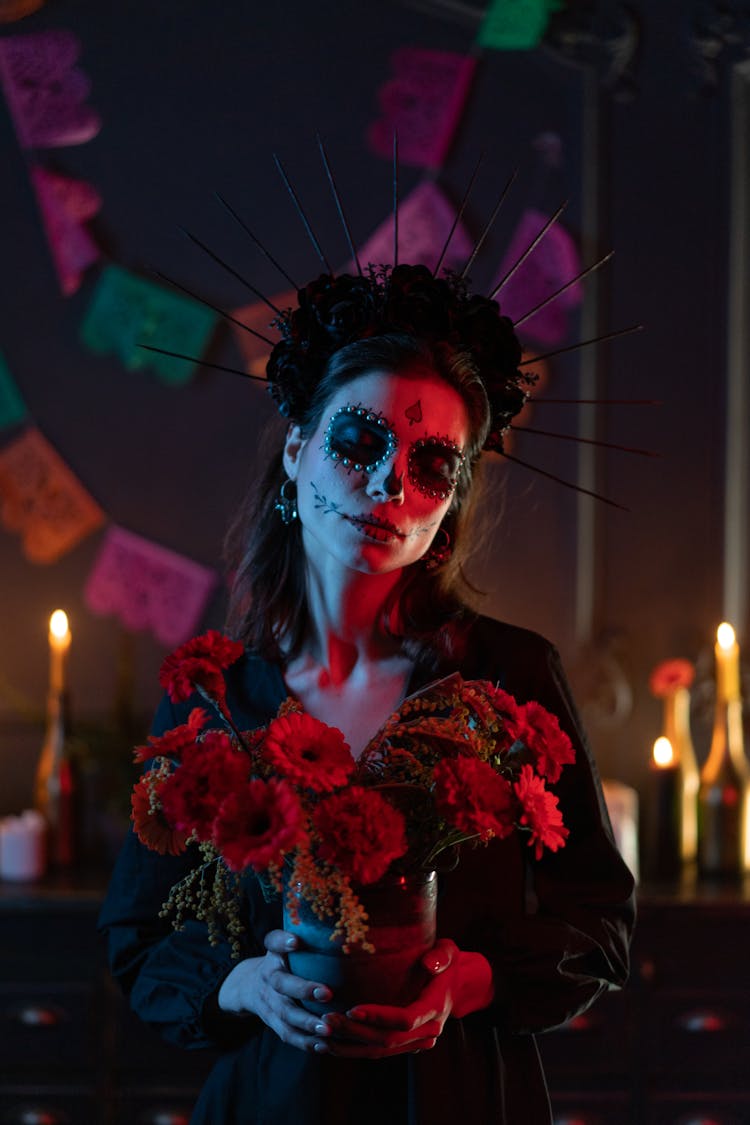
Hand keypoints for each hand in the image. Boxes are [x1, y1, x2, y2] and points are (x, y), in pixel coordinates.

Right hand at [217, 929, 332, 1052]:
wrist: (248, 986)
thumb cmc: (280, 962)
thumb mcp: (283, 946)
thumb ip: (301, 939)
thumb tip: (338, 932)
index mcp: (273, 954)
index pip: (274, 942)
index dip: (283, 941)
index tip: (296, 942)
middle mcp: (269, 977)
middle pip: (282, 984)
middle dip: (304, 990)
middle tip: (327, 993)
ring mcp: (268, 1002)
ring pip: (285, 1014)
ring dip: (306, 1024)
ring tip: (327, 1030)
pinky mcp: (272, 1021)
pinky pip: (287, 1034)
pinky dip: (304, 1042)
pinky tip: (323, 1046)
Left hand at [322, 939, 493, 1058]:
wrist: (460, 986)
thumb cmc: (449, 962)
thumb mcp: (449, 952)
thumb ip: (441, 957)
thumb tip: (429, 964)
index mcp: (436, 1008)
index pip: (404, 1019)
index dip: (378, 1016)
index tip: (351, 1007)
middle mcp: (428, 1032)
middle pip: (387, 1040)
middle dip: (355, 1032)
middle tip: (326, 1019)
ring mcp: (417, 1042)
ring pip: (380, 1051)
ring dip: (350, 1046)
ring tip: (321, 1037)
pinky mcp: (406, 1045)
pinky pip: (378, 1052)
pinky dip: (355, 1050)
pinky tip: (331, 1045)